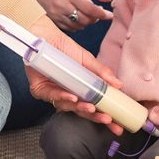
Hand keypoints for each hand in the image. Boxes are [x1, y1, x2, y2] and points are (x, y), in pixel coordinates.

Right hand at [5, 0, 112, 31]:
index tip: (110, 15)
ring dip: (87, 22)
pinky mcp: (53, 18)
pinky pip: (69, 28)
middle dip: (95, 18)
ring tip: (89, 14)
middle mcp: (62, 5)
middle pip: (85, 19)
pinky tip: (78, 17)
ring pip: (78, 26)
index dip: (103, 14)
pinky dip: (77, 26)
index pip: (90, 9)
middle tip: (99, 12)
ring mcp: (56, 13)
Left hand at [23, 14, 124, 135]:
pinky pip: (51, 96)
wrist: (45, 34)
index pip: (91, 107)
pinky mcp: (39, 89)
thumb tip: (119, 84)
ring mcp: (52, 93)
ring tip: (91, 107)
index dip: (102, 116)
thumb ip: (101, 72)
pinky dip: (62, 97)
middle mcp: (65, 94)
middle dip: (94, 117)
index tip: (116, 124)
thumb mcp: (86, 59)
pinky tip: (72, 97)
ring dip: (79, 108)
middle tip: (107, 119)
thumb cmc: (63, 47)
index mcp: (77, 89)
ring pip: (66, 106)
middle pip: (80, 111)